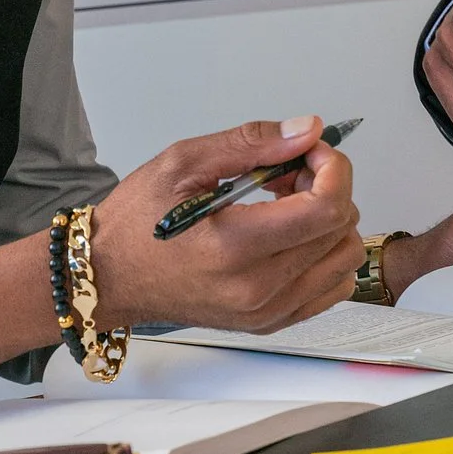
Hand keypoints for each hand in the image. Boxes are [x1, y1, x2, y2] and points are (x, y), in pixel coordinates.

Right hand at [90, 117, 364, 333]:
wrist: (108, 277)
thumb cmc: (137, 221)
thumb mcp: (184, 163)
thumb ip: (252, 143)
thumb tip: (309, 131)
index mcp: (235, 248)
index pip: (327, 209)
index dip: (332, 168)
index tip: (309, 150)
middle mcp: (258, 289)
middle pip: (341, 229)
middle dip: (328, 187)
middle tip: (287, 173)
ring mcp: (266, 313)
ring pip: (344, 259)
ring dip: (330, 221)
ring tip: (287, 203)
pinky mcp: (268, 322)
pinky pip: (330, 288)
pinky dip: (324, 253)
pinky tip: (290, 233)